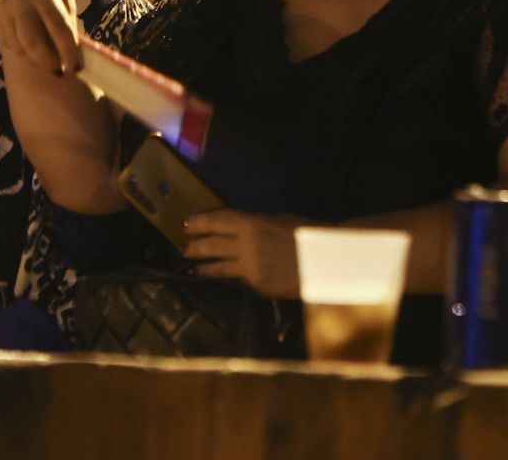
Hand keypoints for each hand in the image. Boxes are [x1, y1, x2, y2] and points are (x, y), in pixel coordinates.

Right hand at [0, 0, 79, 75]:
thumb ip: (67, 23)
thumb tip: (73, 57)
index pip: (60, 30)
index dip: (69, 53)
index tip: (76, 68)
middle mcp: (21, 1)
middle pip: (34, 44)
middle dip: (49, 63)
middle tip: (59, 72)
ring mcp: (3, 9)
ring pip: (19, 47)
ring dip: (34, 59)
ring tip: (46, 59)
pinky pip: (8, 44)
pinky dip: (21, 51)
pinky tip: (29, 46)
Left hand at [184, 210, 303, 298]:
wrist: (324, 258)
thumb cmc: (305, 233)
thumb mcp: (277, 221)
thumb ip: (255, 226)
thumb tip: (238, 230)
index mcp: (252, 224)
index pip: (217, 221)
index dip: (200, 222)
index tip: (187, 224)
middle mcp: (246, 245)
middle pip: (212, 244)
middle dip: (195, 246)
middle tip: (183, 247)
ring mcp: (249, 268)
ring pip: (219, 267)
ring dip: (204, 266)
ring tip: (194, 267)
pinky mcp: (256, 285)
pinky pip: (238, 279)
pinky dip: (230, 277)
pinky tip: (223, 278)